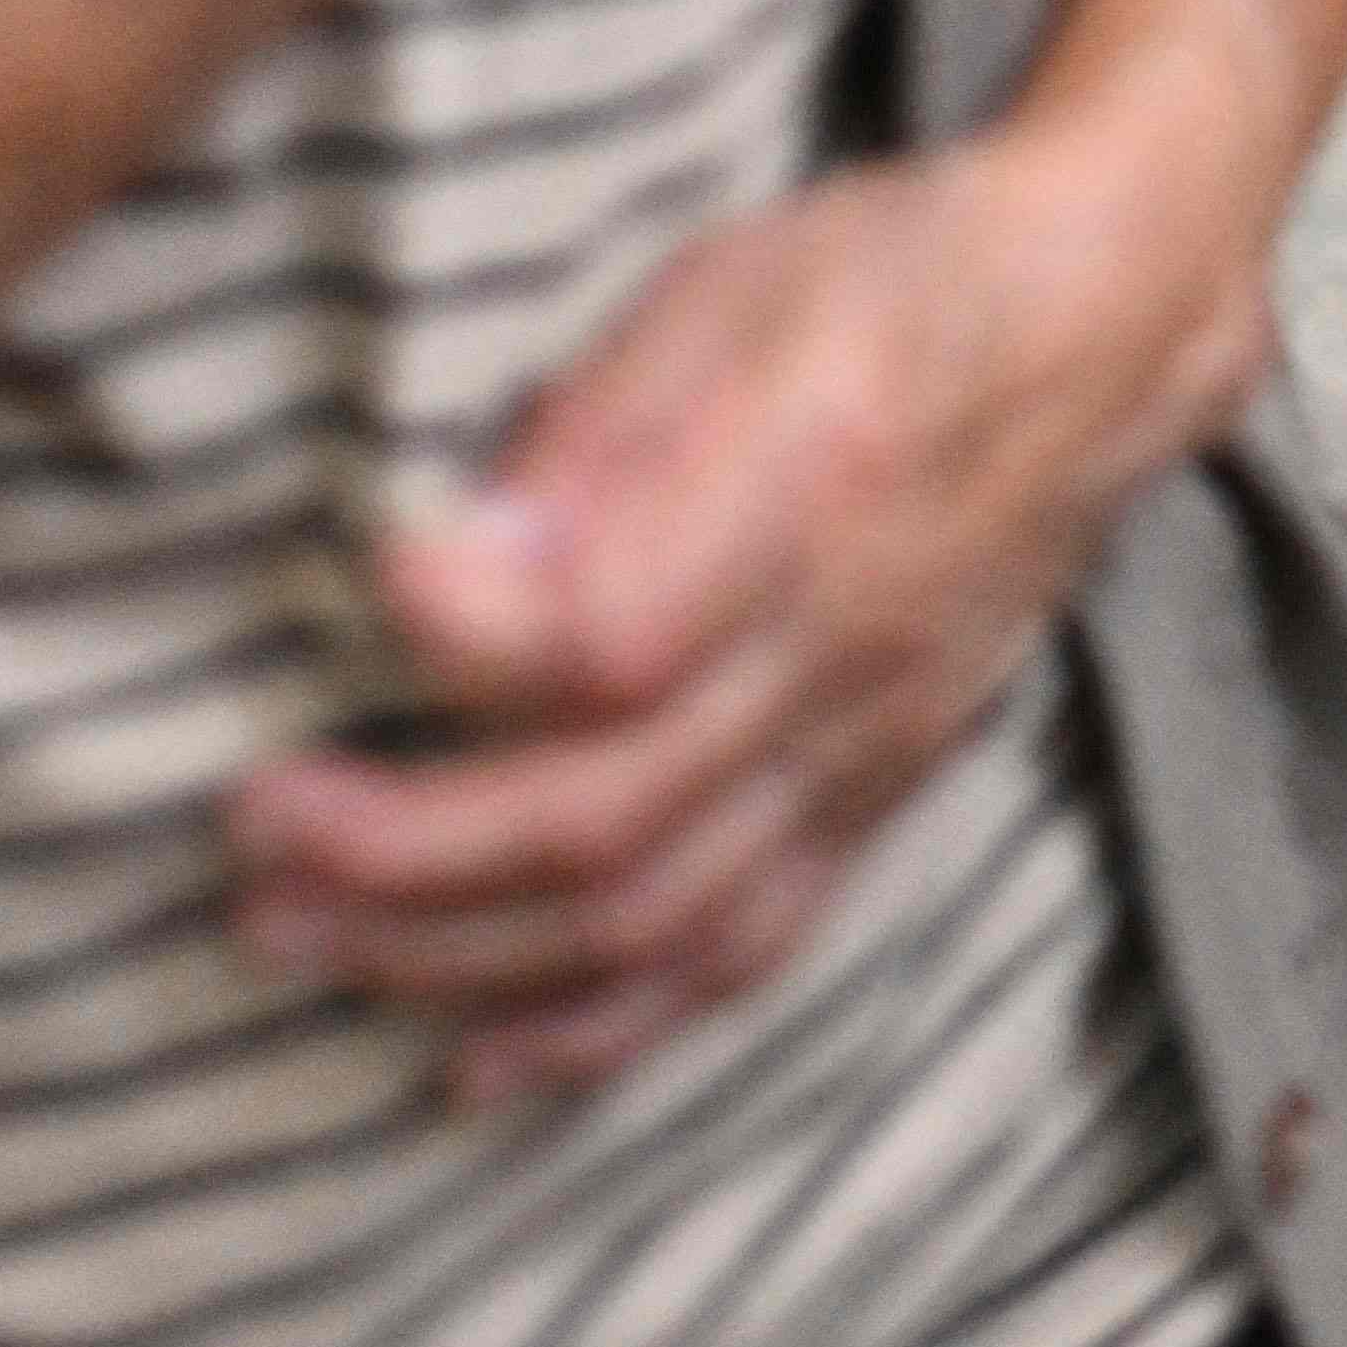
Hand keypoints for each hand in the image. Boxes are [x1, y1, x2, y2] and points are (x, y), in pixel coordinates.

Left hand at [226, 135, 1248, 1100]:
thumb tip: (437, 577)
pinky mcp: (869, 800)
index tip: (353, 597)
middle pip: (603, 818)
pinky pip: (737, 952)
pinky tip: (472, 1063)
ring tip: (295, 937)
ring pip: (652, 915)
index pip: (615, 637)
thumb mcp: (733, 286)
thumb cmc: (889, 284)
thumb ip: (597, 434)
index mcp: (801, 495)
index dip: (463, 645)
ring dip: (454, 959)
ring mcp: (857, 749)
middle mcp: (832, 654)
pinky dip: (599, 1031)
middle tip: (249, 834)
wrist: (1098, 336)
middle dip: (397, 858)